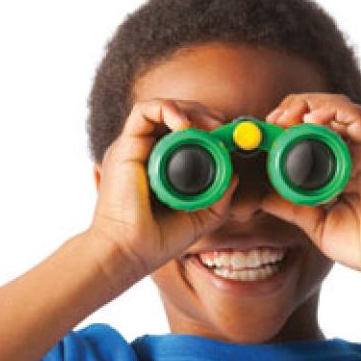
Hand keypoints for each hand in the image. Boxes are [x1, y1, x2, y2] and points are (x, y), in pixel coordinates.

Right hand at [88, 98, 239, 277]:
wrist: (131, 251)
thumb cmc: (159, 240)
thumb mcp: (201, 216)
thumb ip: (219, 196)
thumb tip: (235, 174)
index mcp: (163, 166)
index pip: (187, 133)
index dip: (210, 128)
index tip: (230, 137)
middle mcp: (147, 152)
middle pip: (177, 116)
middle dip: (205, 114)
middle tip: (223, 127)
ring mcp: (135, 147)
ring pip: (162, 109)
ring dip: (190, 111)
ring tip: (210, 125)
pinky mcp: (125, 146)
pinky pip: (144, 111)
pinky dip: (167, 109)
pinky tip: (185, 126)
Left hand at [262, 93, 360, 280]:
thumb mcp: (316, 224)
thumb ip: (292, 208)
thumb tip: (263, 197)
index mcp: (333, 169)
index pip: (306, 134)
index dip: (284, 127)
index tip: (265, 132)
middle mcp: (348, 154)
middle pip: (318, 113)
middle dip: (291, 109)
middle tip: (273, 121)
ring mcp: (360, 150)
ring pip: (335, 107)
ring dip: (308, 104)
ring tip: (288, 117)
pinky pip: (355, 116)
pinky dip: (332, 109)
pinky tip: (312, 118)